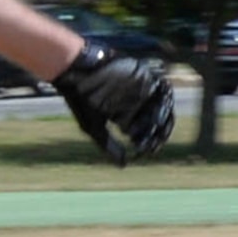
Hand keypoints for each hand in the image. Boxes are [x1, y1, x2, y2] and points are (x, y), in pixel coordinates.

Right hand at [51, 42, 173, 167]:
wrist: (75, 72)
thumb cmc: (80, 100)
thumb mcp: (93, 127)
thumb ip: (109, 145)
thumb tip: (124, 165)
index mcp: (122, 116)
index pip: (142, 132)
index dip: (146, 143)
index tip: (146, 152)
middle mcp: (135, 103)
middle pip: (154, 121)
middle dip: (156, 134)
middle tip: (153, 145)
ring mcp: (141, 89)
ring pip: (160, 107)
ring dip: (161, 120)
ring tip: (156, 132)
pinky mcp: (145, 75)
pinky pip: (161, 90)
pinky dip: (162, 103)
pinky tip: (157, 115)